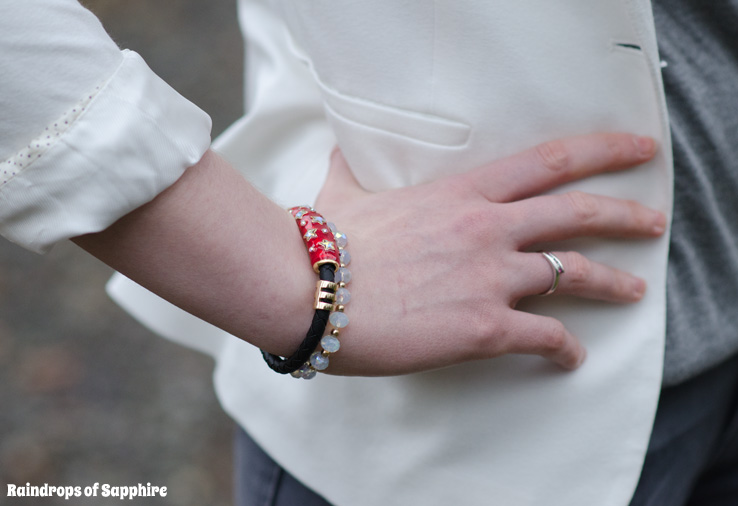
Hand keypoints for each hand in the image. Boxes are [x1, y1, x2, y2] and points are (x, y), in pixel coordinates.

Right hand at [315, 133, 664, 374]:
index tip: (635, 150)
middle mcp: (488, 229)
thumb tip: (338, 150)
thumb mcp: (344, 196)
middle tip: (653, 221)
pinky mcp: (483, 328)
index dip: (602, 151)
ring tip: (635, 291)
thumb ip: (351, 170)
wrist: (313, 293)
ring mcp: (490, 278)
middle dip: (626, 215)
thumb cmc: (327, 245)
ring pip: (575, 276)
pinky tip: (571, 358)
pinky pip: (544, 337)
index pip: (549, 162)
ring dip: (612, 283)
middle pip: (578, 214)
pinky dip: (565, 349)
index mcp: (463, 193)